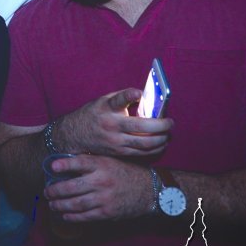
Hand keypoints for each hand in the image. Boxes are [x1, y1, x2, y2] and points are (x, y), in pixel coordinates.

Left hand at [44, 154, 153, 222]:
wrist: (150, 190)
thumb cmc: (127, 173)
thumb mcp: (111, 161)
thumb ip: (92, 162)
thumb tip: (67, 164)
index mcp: (103, 165)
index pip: (79, 163)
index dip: (64, 164)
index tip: (51, 166)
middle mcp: (102, 181)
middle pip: (71, 187)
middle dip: (55, 190)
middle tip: (46, 191)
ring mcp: (104, 198)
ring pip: (75, 204)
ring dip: (59, 205)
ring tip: (52, 204)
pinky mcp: (107, 213)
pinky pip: (84, 216)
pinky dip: (71, 216)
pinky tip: (64, 215)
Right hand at [51, 89, 171, 156]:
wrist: (74, 135)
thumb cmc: (93, 114)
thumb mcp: (104, 101)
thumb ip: (123, 99)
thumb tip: (147, 98)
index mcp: (106, 108)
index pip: (118, 100)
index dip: (128, 95)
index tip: (138, 93)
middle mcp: (110, 125)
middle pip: (141, 127)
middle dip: (161, 125)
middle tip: (171, 122)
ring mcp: (115, 141)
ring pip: (145, 143)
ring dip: (161, 138)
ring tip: (168, 133)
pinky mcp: (118, 152)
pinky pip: (142, 153)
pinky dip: (155, 148)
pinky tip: (161, 143)